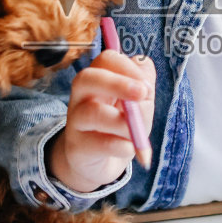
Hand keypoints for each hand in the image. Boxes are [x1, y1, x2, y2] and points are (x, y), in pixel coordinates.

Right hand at [48, 50, 154, 193]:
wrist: (99, 162)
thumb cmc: (120, 127)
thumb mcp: (138, 104)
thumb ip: (144, 84)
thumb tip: (143, 70)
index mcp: (98, 79)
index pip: (106, 60)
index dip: (128, 68)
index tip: (146, 87)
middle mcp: (81, 95)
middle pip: (87, 78)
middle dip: (118, 83)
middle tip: (142, 94)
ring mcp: (75, 121)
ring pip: (92, 113)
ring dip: (123, 122)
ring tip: (135, 132)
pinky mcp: (76, 146)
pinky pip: (98, 143)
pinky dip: (120, 146)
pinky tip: (128, 148)